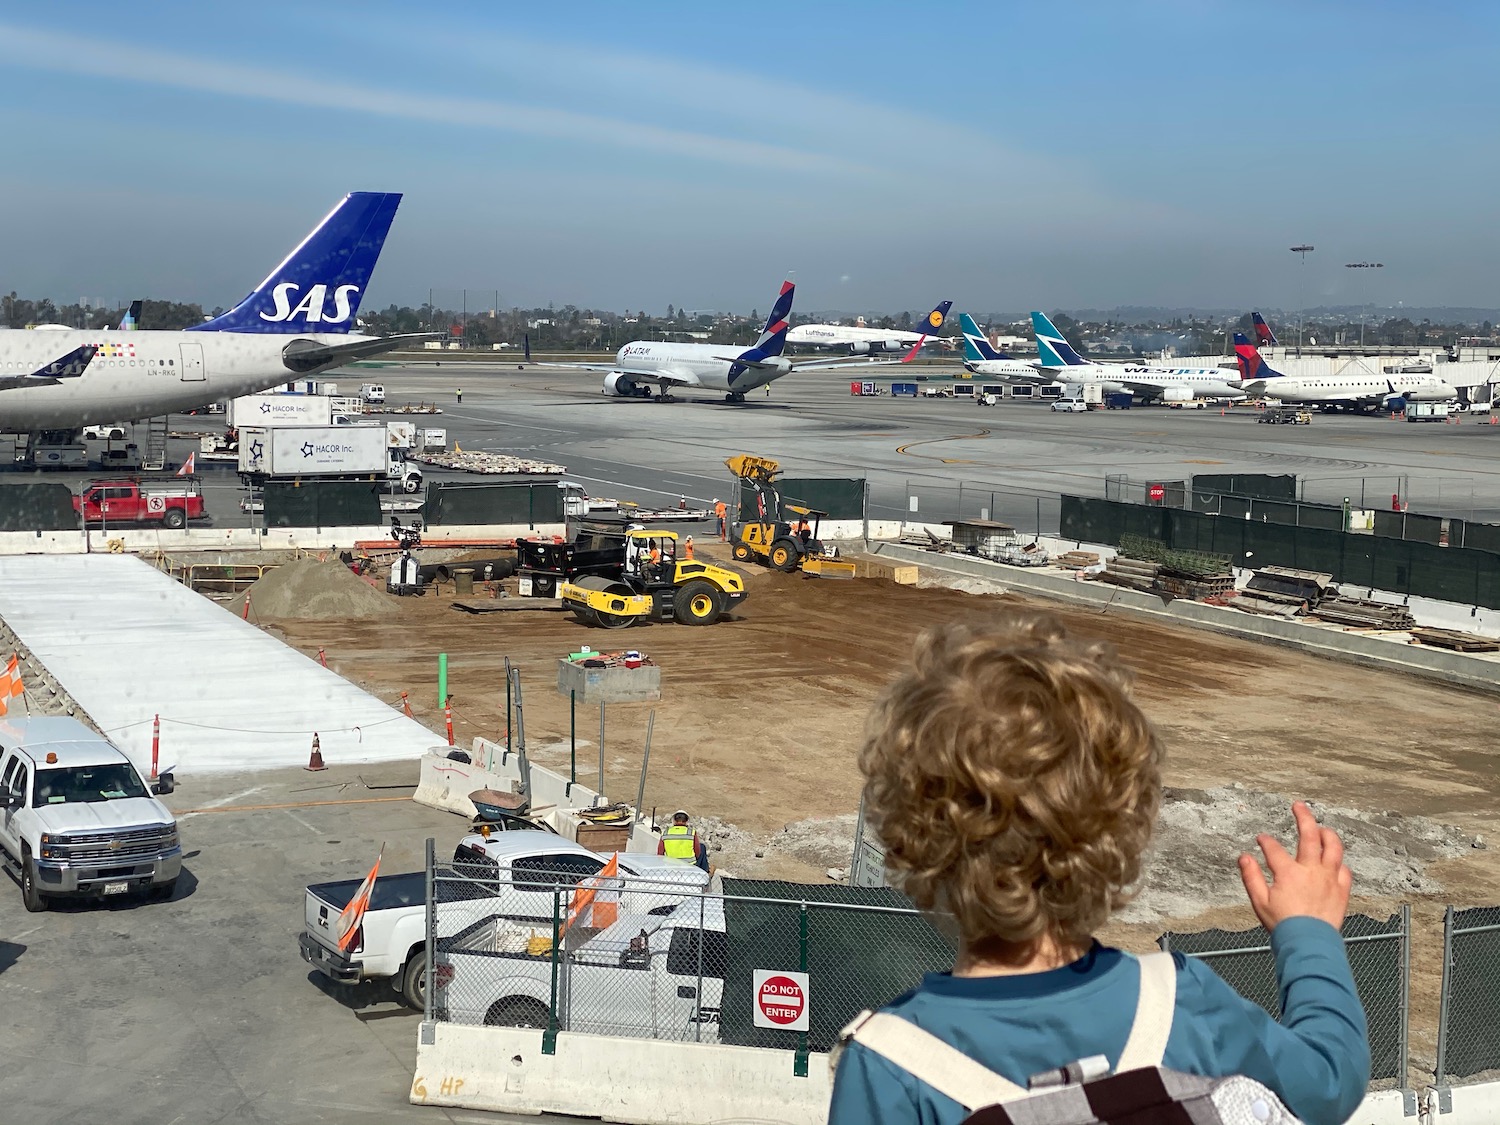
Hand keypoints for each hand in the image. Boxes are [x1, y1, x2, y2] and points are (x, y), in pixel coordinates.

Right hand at [1238, 800, 1351, 931]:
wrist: (1309, 944)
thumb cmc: (1284, 925)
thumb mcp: (1259, 901)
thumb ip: (1251, 876)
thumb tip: (1244, 857)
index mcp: (1289, 872)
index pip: (1273, 848)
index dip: (1265, 841)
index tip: (1261, 839)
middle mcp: (1311, 870)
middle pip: (1310, 835)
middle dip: (1303, 816)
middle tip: (1299, 806)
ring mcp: (1329, 879)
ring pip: (1334, 847)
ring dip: (1328, 834)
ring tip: (1322, 828)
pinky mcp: (1341, 890)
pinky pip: (1345, 869)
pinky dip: (1339, 862)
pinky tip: (1334, 861)